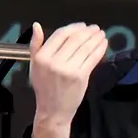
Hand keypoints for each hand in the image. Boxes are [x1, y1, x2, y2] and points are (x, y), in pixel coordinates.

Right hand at [28, 22, 106, 137]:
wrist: (53, 111)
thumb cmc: (44, 88)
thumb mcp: (34, 66)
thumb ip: (35, 45)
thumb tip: (37, 26)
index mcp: (42, 57)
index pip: (60, 35)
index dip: (74, 28)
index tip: (82, 26)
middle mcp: (54, 61)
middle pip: (75, 39)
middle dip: (88, 32)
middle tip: (95, 28)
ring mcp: (68, 69)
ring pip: (85, 47)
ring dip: (95, 38)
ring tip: (101, 34)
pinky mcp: (80, 76)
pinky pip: (92, 58)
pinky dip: (99, 49)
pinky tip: (103, 44)